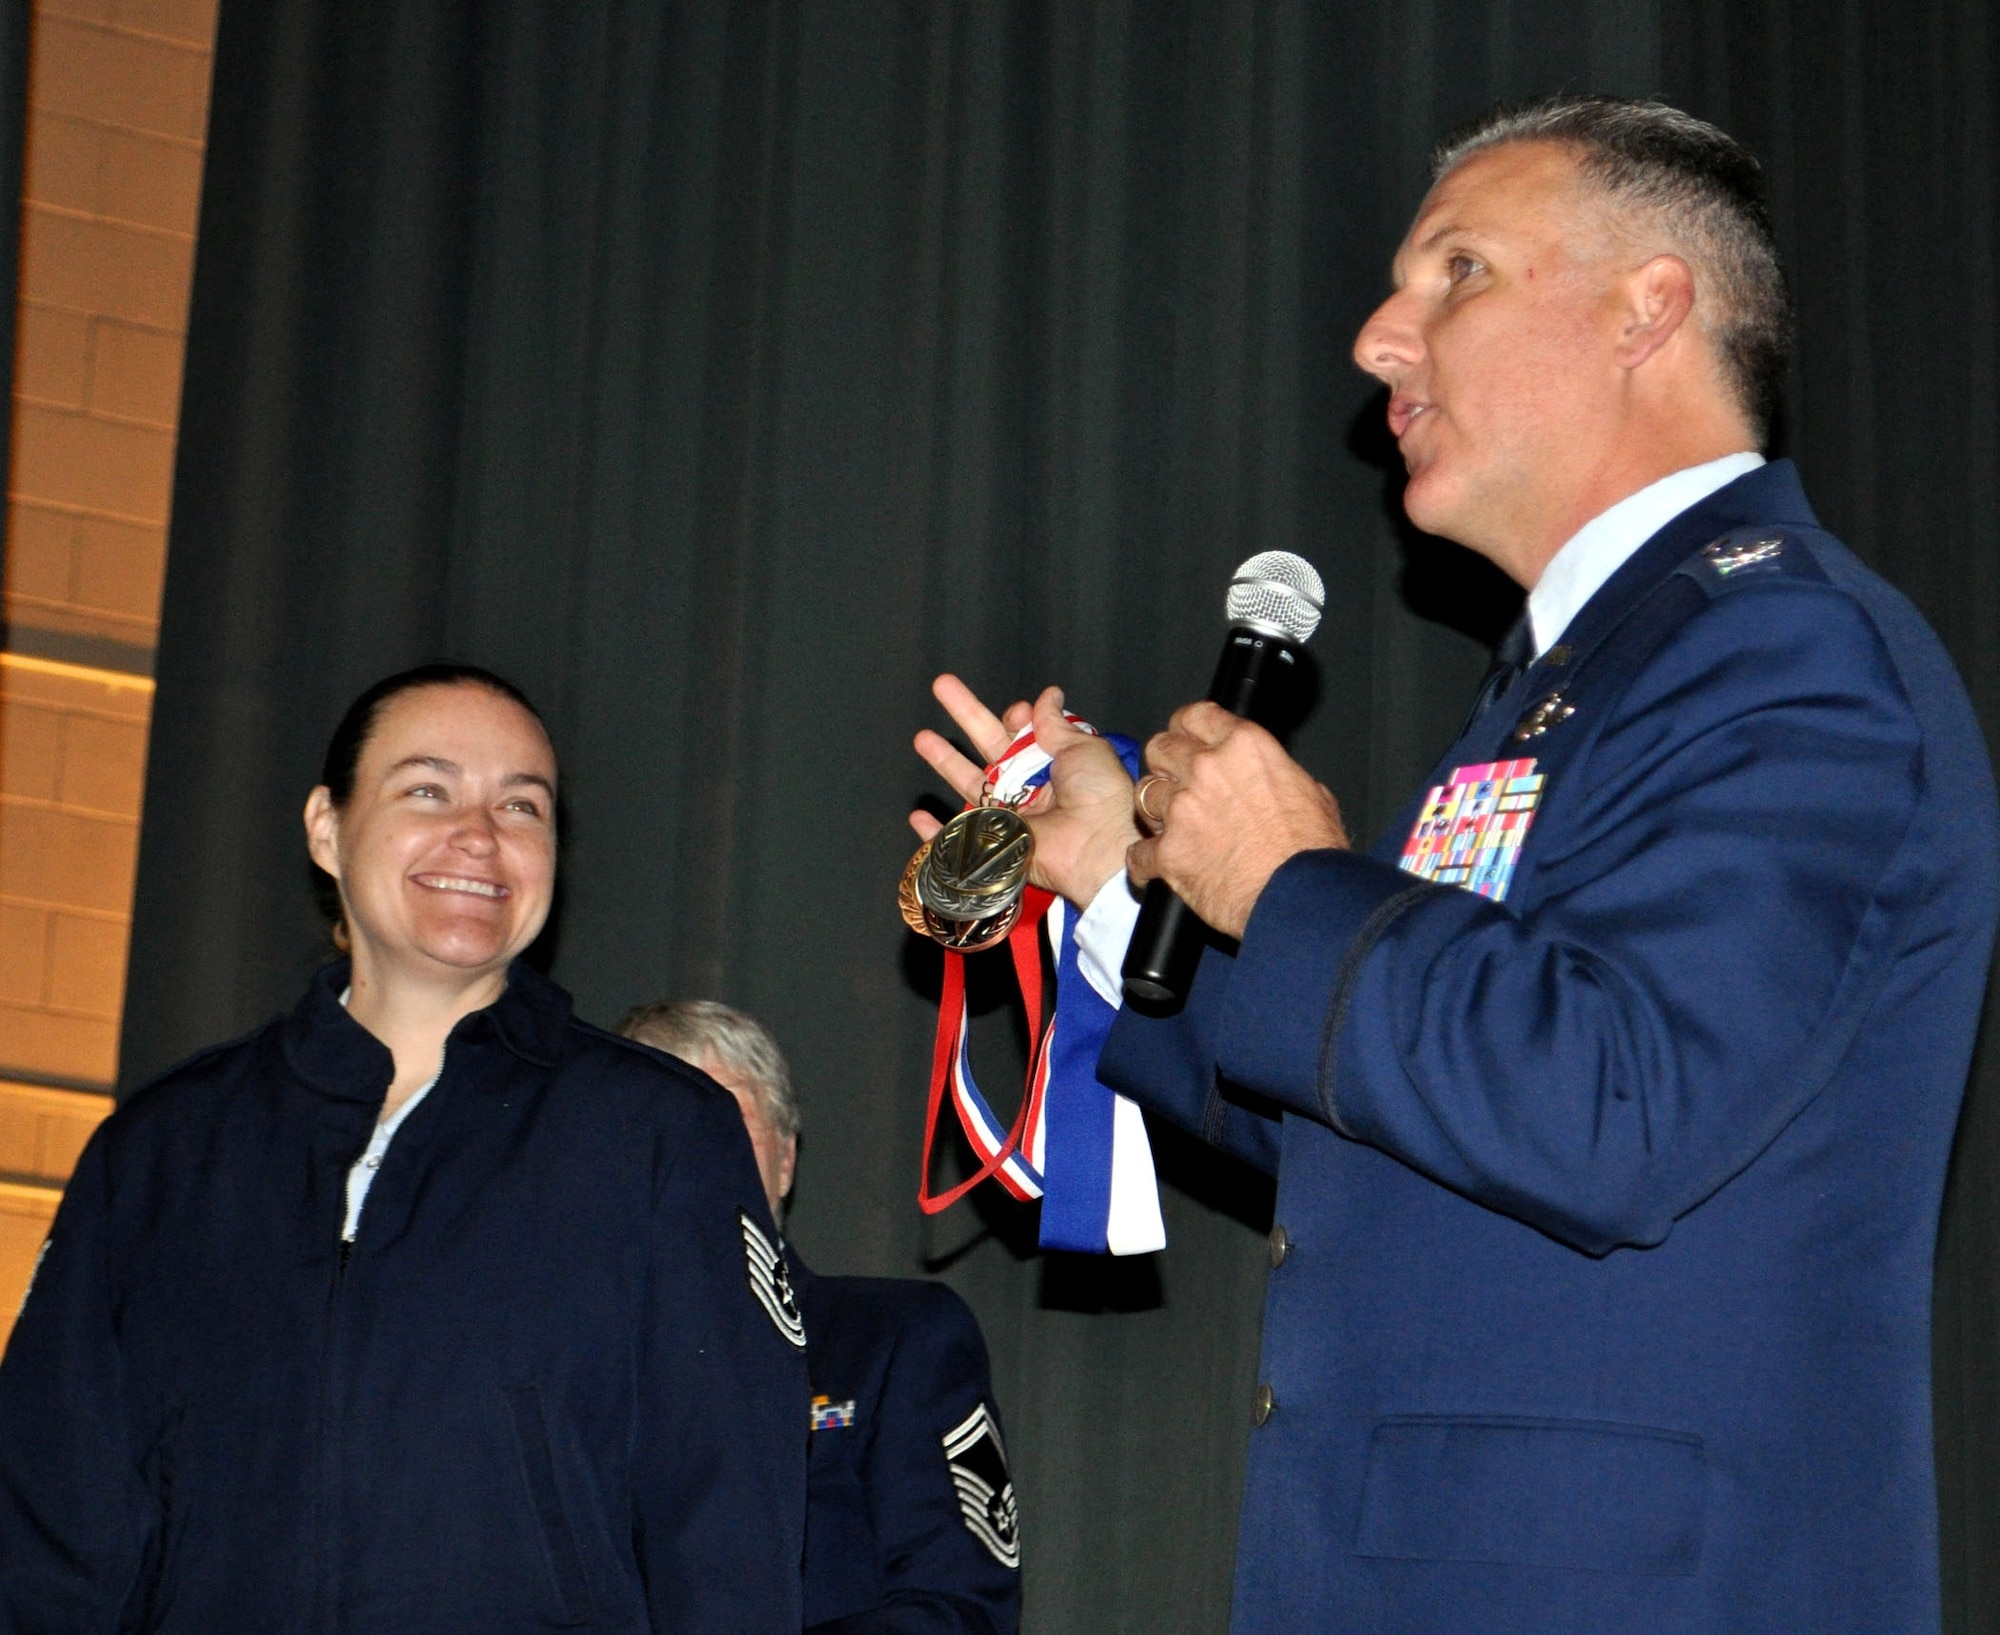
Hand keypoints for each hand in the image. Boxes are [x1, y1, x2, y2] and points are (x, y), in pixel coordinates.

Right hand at [911, 675, 1139, 908]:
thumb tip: (1048, 694)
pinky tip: (917, 816)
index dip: (1014, 718)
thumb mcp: (1083, 748)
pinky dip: (935, 833)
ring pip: (970, 785)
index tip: (1017, 713)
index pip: (1021, 735)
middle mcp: (1030, 790)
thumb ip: (1056, 723)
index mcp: (1053, 766)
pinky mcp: (994, 845)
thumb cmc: (1098, 795)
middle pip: (988, 748)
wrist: (1096, 847)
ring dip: (945, 760)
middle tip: (942, 684)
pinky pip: (958, 841)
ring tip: (921, 738)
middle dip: (965, 715)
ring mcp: (1010, 817)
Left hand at [1126, 702, 1348, 938]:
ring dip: (1154, 810)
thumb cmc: (1312, 853)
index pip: (1196, 716)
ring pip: (1143, 794)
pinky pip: (1138, 851)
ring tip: (1171, 826)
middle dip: (1165, 764)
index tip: (1185, 737)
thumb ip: (1276, 774)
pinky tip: (1157, 867)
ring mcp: (1183, 809)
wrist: (1301, 897)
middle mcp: (1208, 769)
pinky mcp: (1168, 851)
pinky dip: (1145, 862)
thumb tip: (1269, 779)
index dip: (1186, 727)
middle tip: (1176, 783)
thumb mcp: (1310, 793)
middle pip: (1161, 747)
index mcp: (1245, 747)